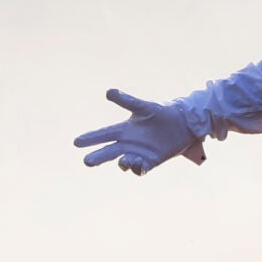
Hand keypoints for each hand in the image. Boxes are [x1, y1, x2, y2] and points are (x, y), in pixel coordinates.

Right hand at [74, 89, 207, 174]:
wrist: (184, 123)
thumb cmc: (163, 112)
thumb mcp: (145, 107)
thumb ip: (127, 101)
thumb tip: (108, 92)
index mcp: (125, 129)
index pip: (104, 135)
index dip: (91, 138)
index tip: (76, 142)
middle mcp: (129, 143)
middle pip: (109, 152)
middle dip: (98, 157)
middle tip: (87, 162)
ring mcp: (139, 153)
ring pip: (124, 162)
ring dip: (123, 163)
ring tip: (126, 160)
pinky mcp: (151, 161)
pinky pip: (140, 169)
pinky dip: (137, 168)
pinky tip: (138, 164)